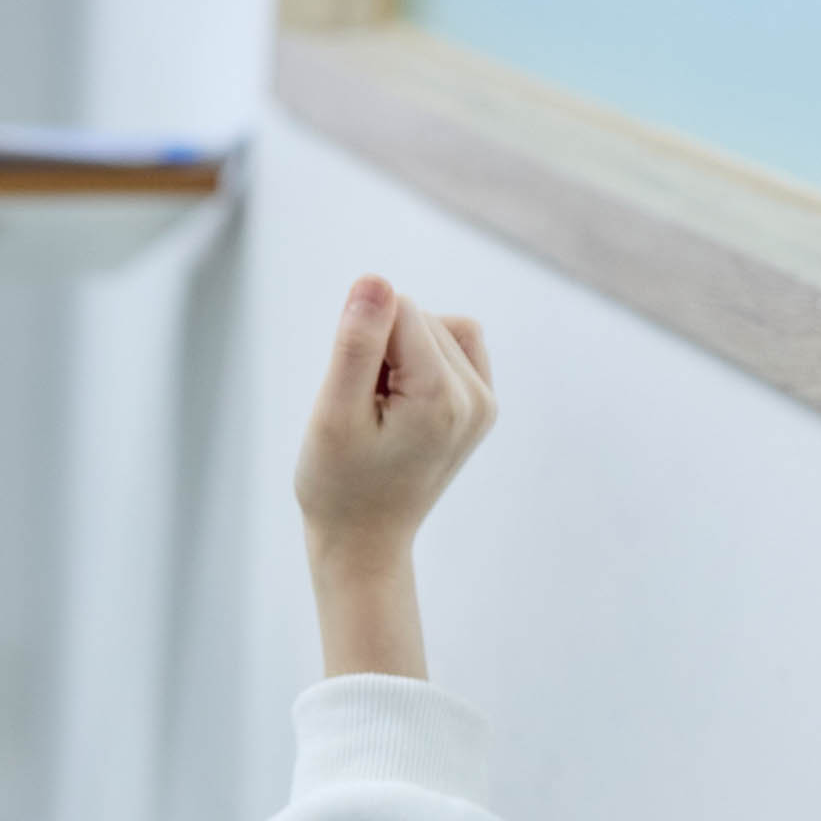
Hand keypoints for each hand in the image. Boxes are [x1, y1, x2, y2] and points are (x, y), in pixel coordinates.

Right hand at [292, 275, 494, 680]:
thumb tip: (375, 280)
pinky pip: (456, 342)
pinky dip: (423, 355)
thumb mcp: (333, 412)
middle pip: (417, 317)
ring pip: (436, 325)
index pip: (397, 310)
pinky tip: (403, 395)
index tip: (352, 396)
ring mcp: (486, 402)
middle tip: (361, 410)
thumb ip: (357, 343)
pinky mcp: (483, 404)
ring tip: (380, 405)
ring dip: (398, 351)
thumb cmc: (337, 483)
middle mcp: (477, 397)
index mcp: (442, 399)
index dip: (357, 340)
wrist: (364, 540)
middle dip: (378, 347)